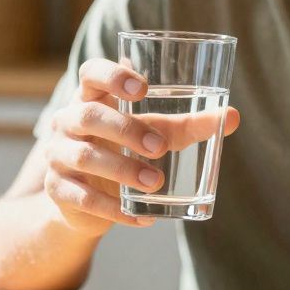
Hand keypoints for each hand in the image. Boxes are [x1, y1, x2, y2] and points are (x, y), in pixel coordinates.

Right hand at [44, 58, 240, 235]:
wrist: (84, 199)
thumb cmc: (123, 150)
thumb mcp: (154, 133)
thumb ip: (188, 125)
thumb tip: (232, 117)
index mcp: (91, 98)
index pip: (90, 73)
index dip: (111, 76)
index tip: (142, 89)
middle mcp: (68, 122)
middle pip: (88, 116)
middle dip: (126, 130)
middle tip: (160, 148)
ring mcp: (58, 156)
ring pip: (85, 157)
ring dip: (122, 170)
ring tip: (155, 183)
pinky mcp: (58, 190)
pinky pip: (84, 198)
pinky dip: (115, 209)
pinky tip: (142, 217)